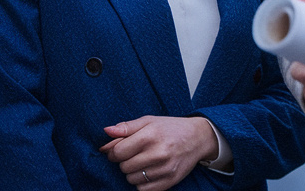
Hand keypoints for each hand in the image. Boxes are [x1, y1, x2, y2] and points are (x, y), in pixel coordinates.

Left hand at [100, 115, 217, 190]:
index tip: (119, 149)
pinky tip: (149, 171)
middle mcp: (158, 153)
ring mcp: (165, 169)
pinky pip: (143, 189)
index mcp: (151, 135)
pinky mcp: (169, 181)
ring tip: (144, 162)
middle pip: (124, 167)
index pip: (118, 152)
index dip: (114, 152)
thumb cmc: (170, 128)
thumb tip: (106, 132)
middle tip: (135, 154)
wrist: (198, 138)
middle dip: (124, 161)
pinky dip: (142, 182)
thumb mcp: (149, 121)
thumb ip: (126, 127)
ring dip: (133, 172)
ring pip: (131, 179)